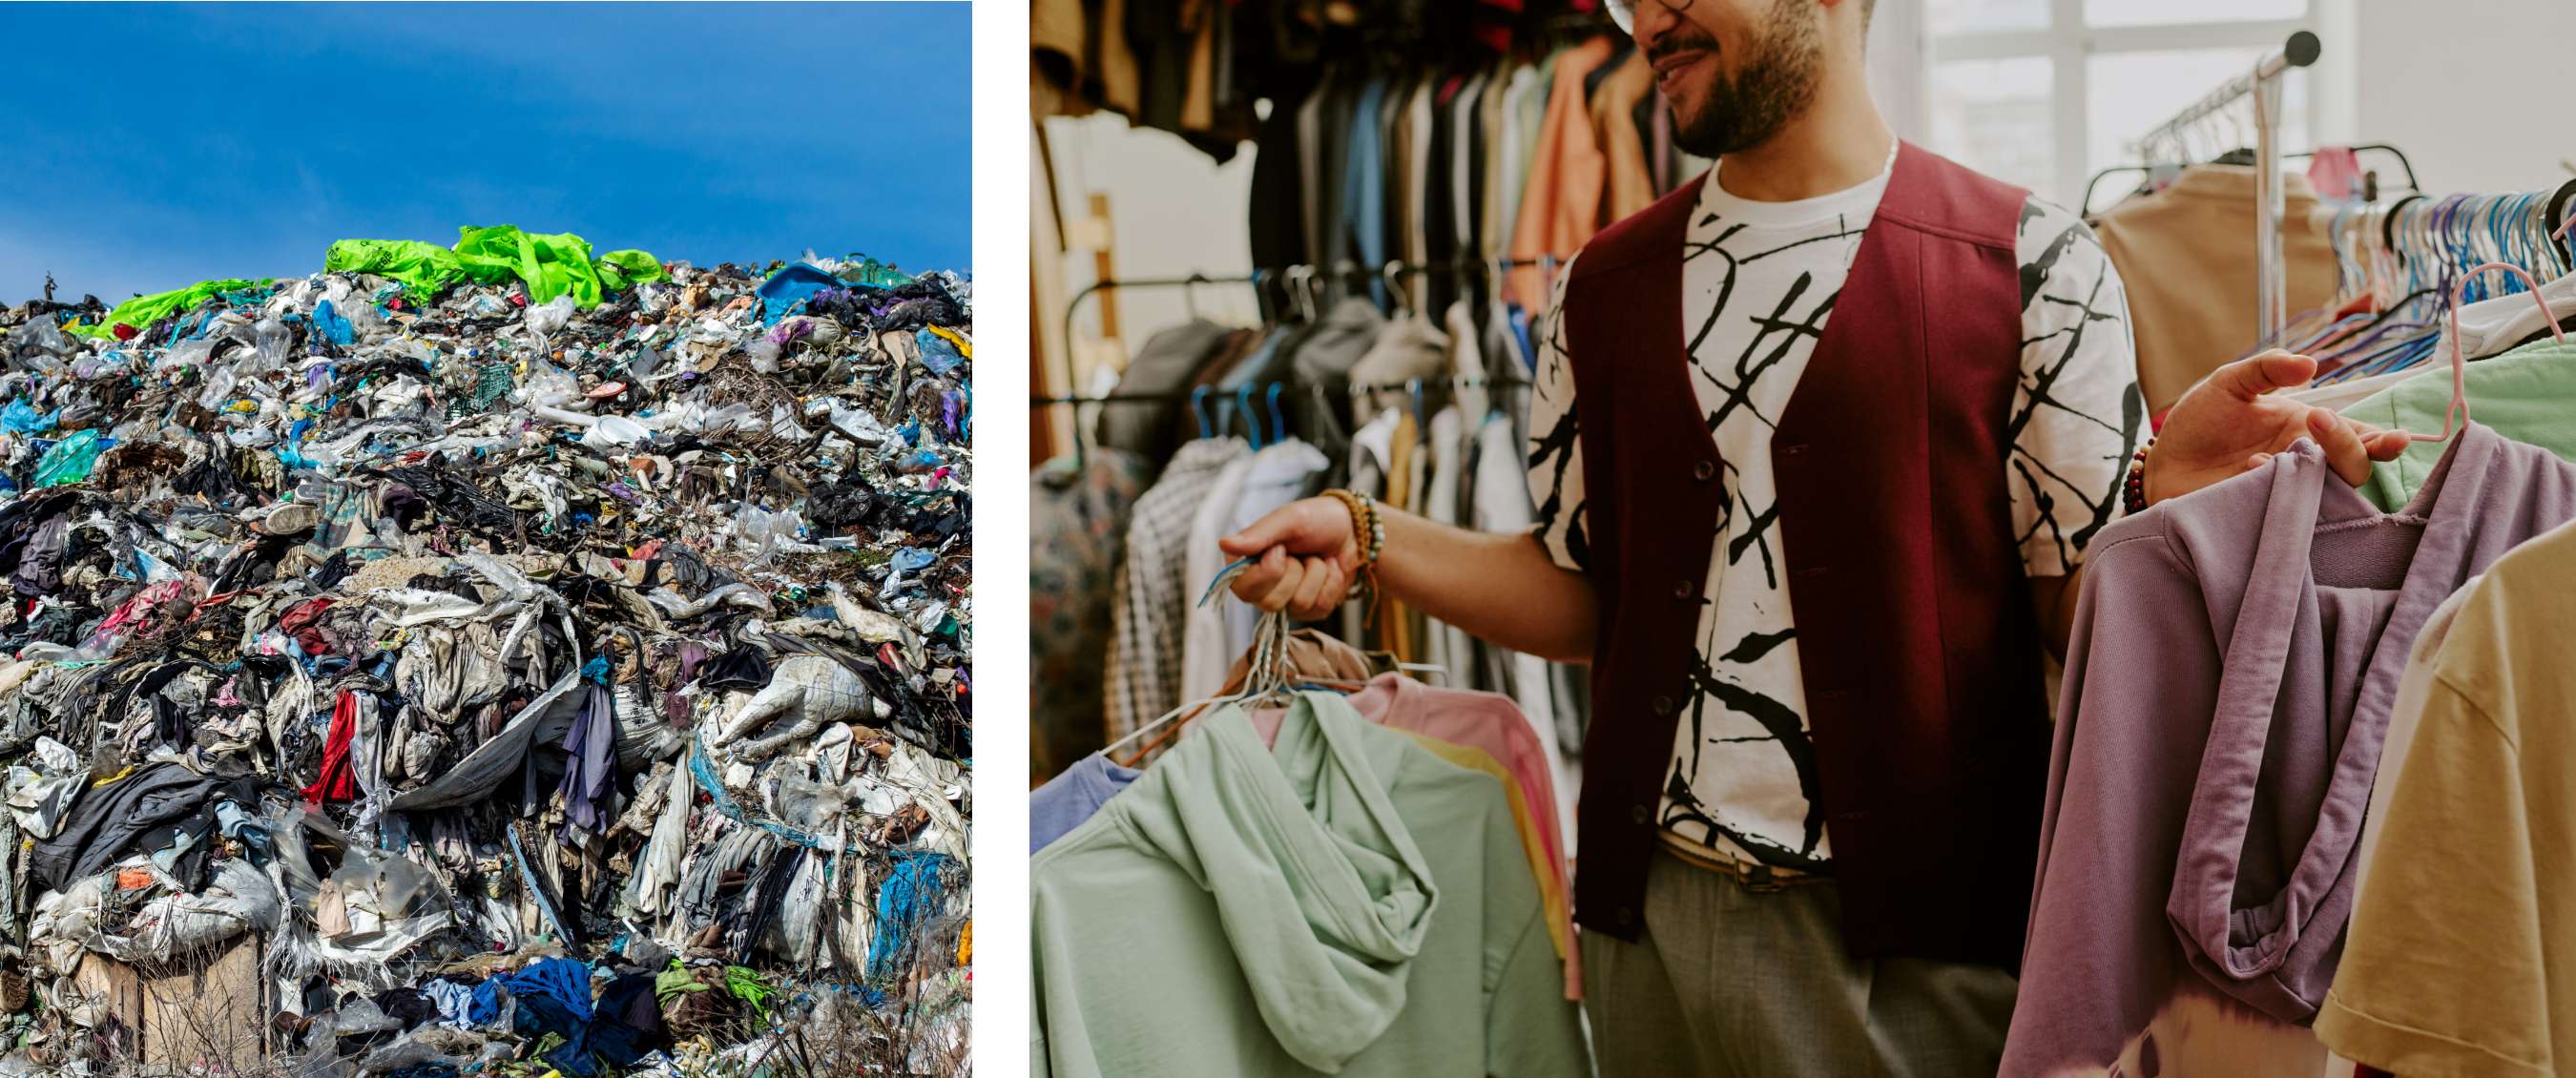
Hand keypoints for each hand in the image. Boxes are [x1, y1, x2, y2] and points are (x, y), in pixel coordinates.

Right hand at [1217, 498, 1360, 620]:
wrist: (1354, 529)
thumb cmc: (1317, 519)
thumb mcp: (1289, 519)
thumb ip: (1258, 534)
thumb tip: (1223, 544)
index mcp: (1247, 563)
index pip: (1241, 588)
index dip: (1265, 573)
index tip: (1281, 550)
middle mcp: (1262, 586)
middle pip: (1268, 603)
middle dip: (1294, 573)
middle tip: (1300, 553)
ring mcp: (1287, 600)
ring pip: (1298, 605)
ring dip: (1315, 574)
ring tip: (1317, 557)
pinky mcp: (1311, 609)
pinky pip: (1320, 608)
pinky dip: (1331, 583)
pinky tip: (1330, 568)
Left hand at [2146, 350, 2410, 504]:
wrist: (2162, 461)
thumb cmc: (2202, 421)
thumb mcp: (2232, 382)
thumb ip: (2268, 368)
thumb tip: (2310, 364)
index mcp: (2308, 430)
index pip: (2360, 439)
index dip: (2384, 443)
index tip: (2396, 439)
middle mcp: (2306, 464)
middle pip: (2355, 468)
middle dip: (2348, 446)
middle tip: (2317, 420)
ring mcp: (2287, 492)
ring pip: (2330, 495)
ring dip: (2317, 471)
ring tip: (2277, 452)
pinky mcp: (2262, 513)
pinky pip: (2288, 513)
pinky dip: (2279, 492)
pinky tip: (2251, 470)